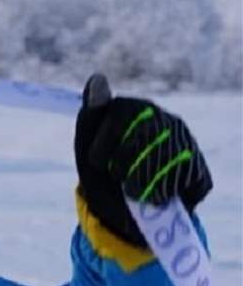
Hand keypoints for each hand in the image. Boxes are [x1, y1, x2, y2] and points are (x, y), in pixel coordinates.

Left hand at [74, 74, 211, 246]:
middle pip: (145, 142)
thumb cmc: (100, 171)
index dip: (105, 147)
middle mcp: (165, 119)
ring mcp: (186, 143)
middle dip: (123, 168)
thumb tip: (97, 77)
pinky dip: (163, 196)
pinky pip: (186, 184)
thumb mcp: (86, 144)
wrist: (118, 208)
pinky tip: (155, 196)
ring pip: (167, 165)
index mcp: (134, 108)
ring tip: (133, 190)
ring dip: (143, 186)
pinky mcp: (199, 169)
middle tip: (117, 178)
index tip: (97, 162)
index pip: (123, 117)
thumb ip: (92, 113)